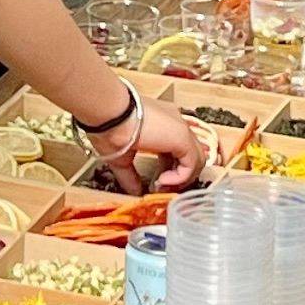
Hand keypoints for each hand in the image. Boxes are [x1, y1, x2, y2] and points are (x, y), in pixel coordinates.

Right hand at [88, 89, 209, 192]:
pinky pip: (193, 163)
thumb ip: (131, 176)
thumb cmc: (108, 127)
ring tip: (161, 185)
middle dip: (178, 176)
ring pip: (197, 159)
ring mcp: (181, 128)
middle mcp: (174, 123)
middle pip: (190, 155)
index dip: (170, 169)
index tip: (157, 181)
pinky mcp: (182, 136)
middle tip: (161, 187)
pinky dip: (180, 177)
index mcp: (161, 123)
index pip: (176, 149)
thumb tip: (135, 191)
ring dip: (181, 178)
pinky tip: (162, 181)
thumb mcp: (122, 157)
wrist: (107, 113)